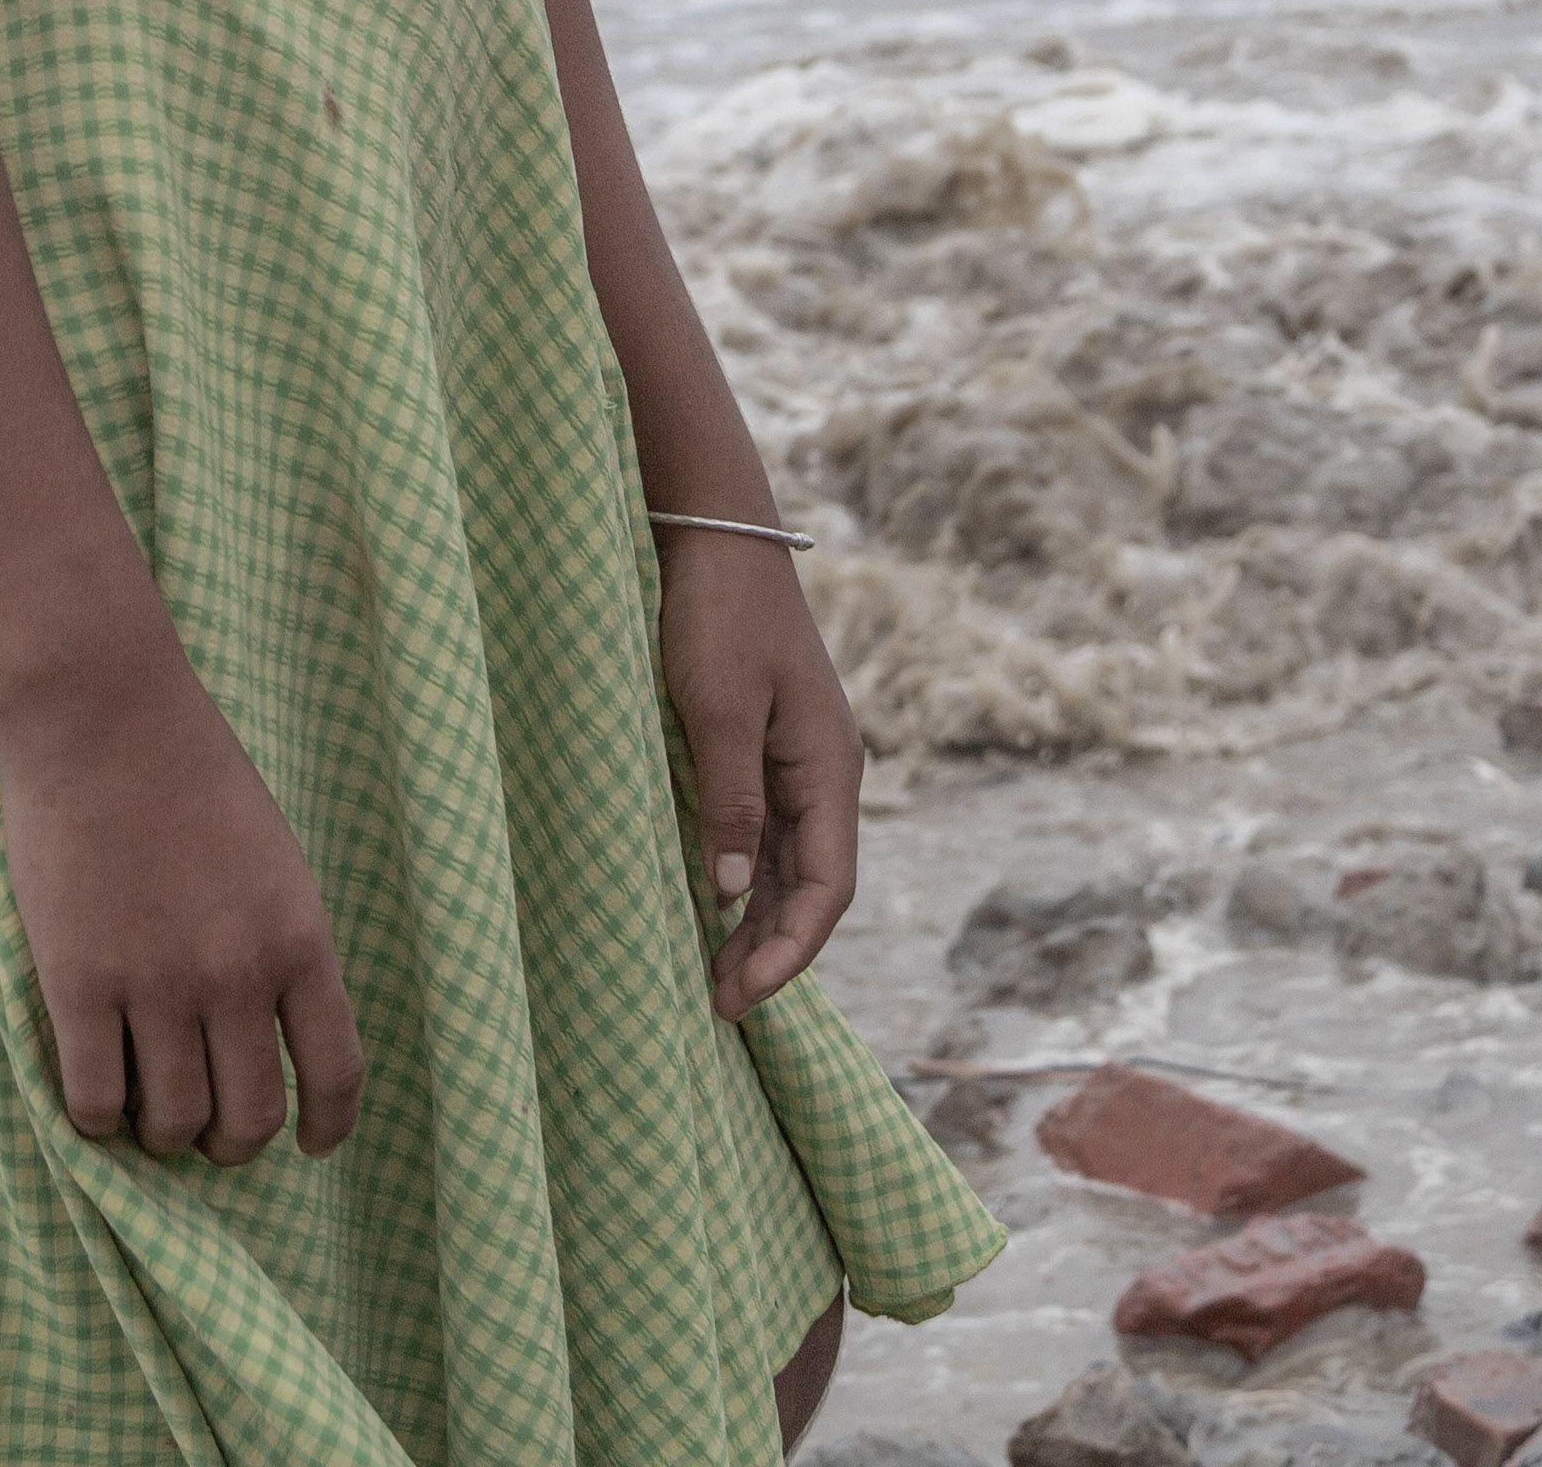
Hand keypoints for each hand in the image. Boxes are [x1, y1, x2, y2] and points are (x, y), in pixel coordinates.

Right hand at [0, 656, 365, 1165]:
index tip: (310, 1146)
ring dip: (162, 1137)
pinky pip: (93, 1098)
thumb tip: (269, 1028)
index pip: (335, 1073)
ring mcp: (156, 982)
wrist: (102, 714)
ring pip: (171, 1122)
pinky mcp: (78, 980)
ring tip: (146, 1120)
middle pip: (250, 1115)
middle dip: (230, 1145)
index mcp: (299, 940)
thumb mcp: (273, 859)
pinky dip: (97, 1120)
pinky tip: (94, 1100)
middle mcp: (237, 975)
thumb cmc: (189, 769)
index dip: (326, 1126)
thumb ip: (279, 943)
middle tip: (208, 1136)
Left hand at [660, 528, 858, 1016]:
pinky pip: (765, 832)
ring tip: (713, 975)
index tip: (744, 995)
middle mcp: (824, 772)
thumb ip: (730, 802)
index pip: (828, 887)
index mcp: (830, 766)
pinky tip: (711, 906)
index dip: (790, 949)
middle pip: (813, 886)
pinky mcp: (764, 746)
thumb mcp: (718, 709)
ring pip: (789, 865)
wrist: (715, 535)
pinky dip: (744, 879)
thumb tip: (734, 893)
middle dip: (772, 950)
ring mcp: (796, 760)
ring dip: (757, 922)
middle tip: (719, 1005)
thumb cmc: (716, 616)